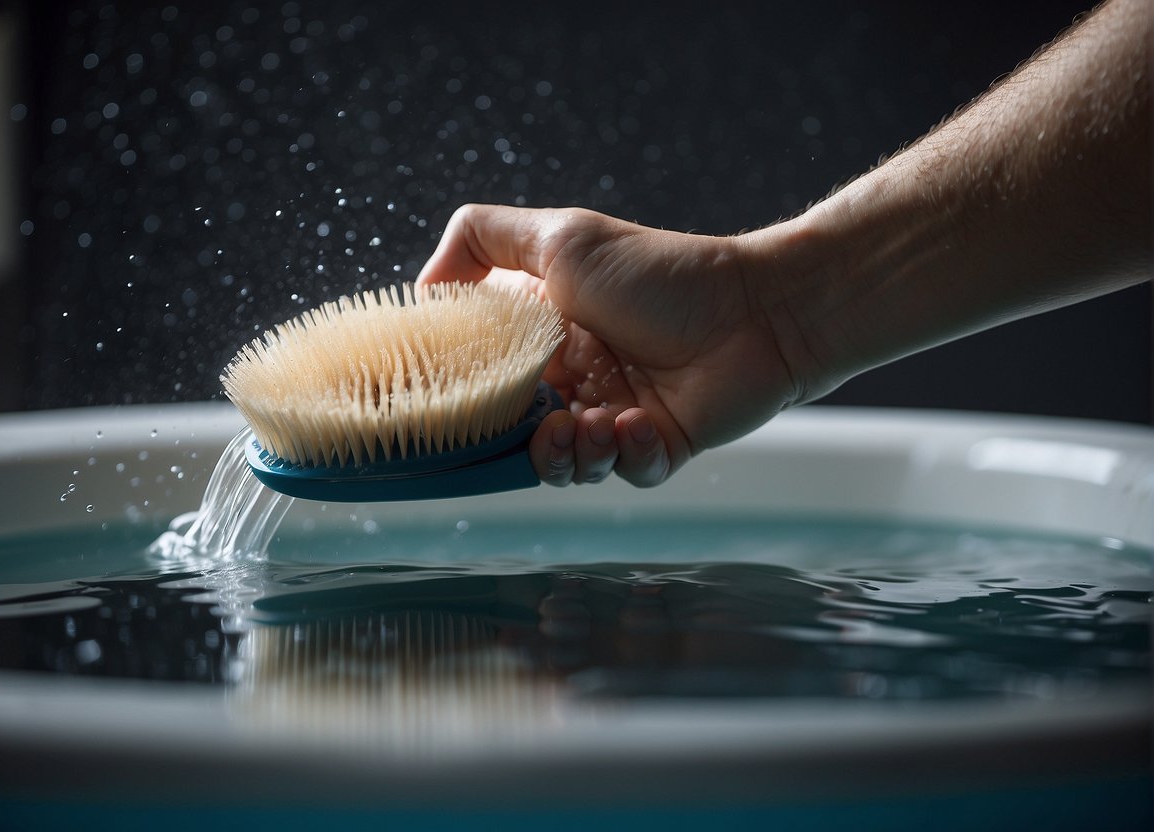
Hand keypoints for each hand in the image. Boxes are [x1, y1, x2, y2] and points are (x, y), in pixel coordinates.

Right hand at [416, 205, 803, 486]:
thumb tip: (423, 285)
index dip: (469, 401)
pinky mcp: (660, 445)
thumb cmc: (659, 271)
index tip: (459, 408)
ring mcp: (617, 415)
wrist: (755, 308)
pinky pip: (628, 472)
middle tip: (547, 424)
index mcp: (544, 338)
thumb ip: (481, 240)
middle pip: (521, 437)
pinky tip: (643, 422)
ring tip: (597, 425)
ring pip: (569, 466)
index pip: (487, 383)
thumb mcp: (558, 237)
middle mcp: (576, 380)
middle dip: (526, 441)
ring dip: (574, 455)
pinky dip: (630, 455)